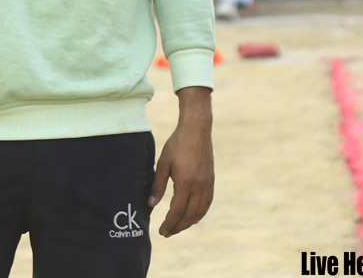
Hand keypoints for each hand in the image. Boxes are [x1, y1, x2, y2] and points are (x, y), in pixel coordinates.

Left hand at [149, 85, 212, 236]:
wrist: (196, 130)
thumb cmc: (177, 144)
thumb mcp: (163, 164)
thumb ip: (157, 185)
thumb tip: (151, 204)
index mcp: (185, 183)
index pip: (176, 211)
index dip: (169, 224)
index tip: (161, 231)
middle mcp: (199, 187)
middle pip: (189, 216)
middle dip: (178, 227)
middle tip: (167, 233)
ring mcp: (207, 184)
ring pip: (199, 212)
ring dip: (189, 223)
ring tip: (178, 227)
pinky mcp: (211, 180)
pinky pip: (207, 203)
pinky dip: (200, 213)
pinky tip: (193, 217)